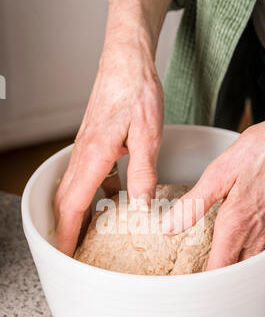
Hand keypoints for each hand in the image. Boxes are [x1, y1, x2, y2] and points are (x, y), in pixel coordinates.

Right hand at [53, 0, 167, 255]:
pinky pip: (87, 176)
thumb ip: (143, 174)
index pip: (73, 205)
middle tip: (73, 252)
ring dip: (77, 215)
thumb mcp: (147, 136)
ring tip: (89, 235)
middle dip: (66, 230)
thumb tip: (140, 206)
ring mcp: (86, 149)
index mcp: (94, 156)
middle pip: (66, 201)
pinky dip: (93, 195)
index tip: (65, 254)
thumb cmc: (136, 92)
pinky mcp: (94, 144)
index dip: (67, 233)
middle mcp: (83, 155)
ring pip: (74, 189)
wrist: (127, 62)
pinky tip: (112, 201)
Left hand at [162, 111, 264, 269]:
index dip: (201, 284)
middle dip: (214, 283)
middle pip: (233, 274)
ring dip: (231, 273)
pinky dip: (246, 260)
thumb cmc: (263, 152)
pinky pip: (261, 254)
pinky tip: (237, 253)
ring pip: (248, 267)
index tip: (186, 288)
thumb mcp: (220, 173)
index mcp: (236, 224)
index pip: (217, 269)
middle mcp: (254, 234)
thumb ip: (194, 203)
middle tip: (196, 283)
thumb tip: (170, 226)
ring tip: (213, 272)